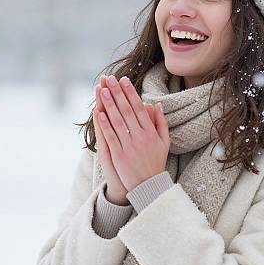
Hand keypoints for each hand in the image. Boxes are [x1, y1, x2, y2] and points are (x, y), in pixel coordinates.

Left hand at [95, 75, 169, 191]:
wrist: (149, 186)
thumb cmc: (156, 162)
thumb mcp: (164, 142)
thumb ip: (161, 122)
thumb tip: (156, 104)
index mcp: (151, 131)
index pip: (139, 107)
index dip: (131, 92)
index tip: (124, 80)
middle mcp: (141, 136)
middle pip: (127, 110)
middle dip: (117, 93)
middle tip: (110, 79)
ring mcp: (130, 146)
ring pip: (118, 121)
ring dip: (109, 104)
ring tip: (102, 90)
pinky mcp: (119, 155)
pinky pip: (111, 137)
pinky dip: (105, 124)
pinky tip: (99, 113)